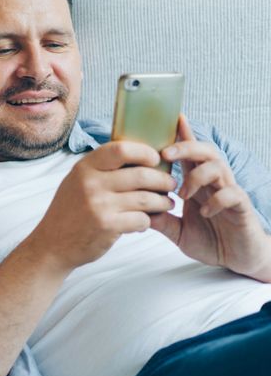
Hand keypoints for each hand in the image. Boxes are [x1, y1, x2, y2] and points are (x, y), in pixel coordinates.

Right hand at [27, 141, 177, 271]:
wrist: (53, 244)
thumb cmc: (70, 211)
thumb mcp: (77, 181)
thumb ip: (101, 168)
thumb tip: (138, 154)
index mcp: (84, 168)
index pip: (121, 149)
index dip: (145, 152)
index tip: (155, 160)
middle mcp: (91, 183)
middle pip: (141, 174)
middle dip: (163, 180)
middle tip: (170, 185)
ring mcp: (99, 205)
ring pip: (147, 198)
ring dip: (162, 202)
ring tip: (166, 203)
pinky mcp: (107, 226)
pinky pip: (142, 219)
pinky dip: (148, 221)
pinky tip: (144, 221)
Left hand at [150, 115, 270, 280]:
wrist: (238, 258)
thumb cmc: (211, 240)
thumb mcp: (177, 231)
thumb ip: (160, 220)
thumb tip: (134, 210)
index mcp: (198, 183)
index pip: (189, 154)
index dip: (182, 135)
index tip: (171, 117)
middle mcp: (214, 183)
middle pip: (204, 152)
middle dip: (185, 147)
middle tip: (165, 154)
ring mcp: (229, 192)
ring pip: (218, 166)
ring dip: (196, 176)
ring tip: (183, 194)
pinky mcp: (242, 207)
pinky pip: (232, 193)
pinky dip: (216, 200)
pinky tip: (205, 212)